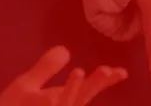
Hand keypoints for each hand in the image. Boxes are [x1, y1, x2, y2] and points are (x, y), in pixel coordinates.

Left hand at [0, 45, 128, 105]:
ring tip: (79, 71)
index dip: (104, 82)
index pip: (87, 90)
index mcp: (60, 100)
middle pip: (81, 98)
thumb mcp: (27, 86)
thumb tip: (65, 50)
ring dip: (73, 91)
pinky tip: (51, 98)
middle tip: (107, 70)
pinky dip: (52, 104)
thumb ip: (46, 68)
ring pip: (66, 105)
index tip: (122, 72)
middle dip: (94, 85)